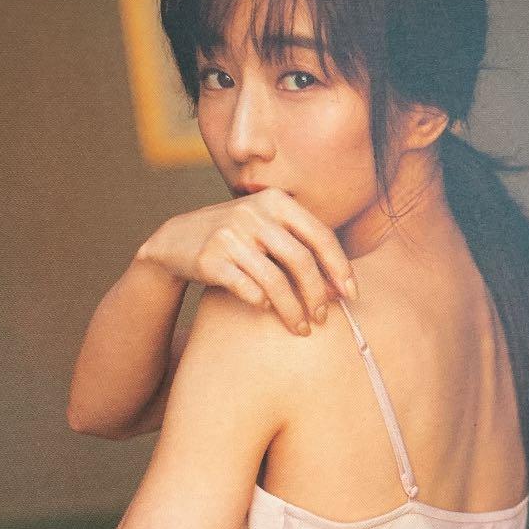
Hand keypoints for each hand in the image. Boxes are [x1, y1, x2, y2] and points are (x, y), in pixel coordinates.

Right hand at [135, 188, 356, 334]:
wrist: (176, 239)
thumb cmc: (237, 238)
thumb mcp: (268, 228)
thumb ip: (302, 248)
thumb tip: (341, 288)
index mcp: (276, 201)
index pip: (320, 235)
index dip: (340, 268)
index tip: (352, 295)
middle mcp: (253, 213)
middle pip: (300, 260)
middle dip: (317, 294)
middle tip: (323, 318)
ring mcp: (230, 235)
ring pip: (275, 281)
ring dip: (293, 310)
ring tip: (301, 328)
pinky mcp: (210, 259)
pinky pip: (247, 289)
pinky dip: (261, 303)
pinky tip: (266, 310)